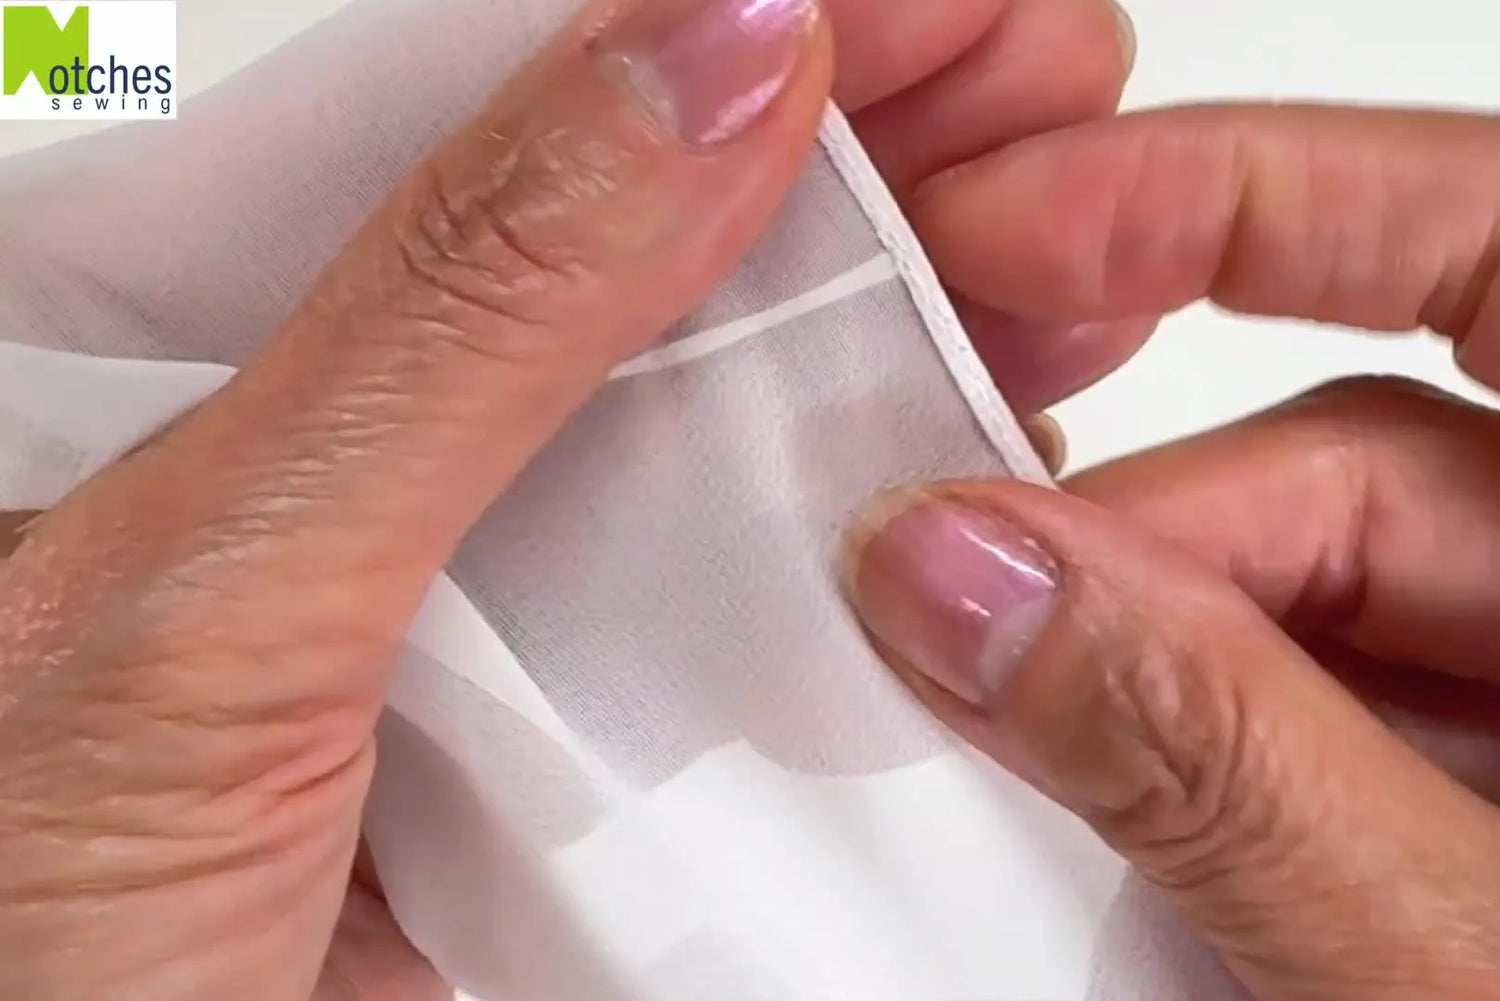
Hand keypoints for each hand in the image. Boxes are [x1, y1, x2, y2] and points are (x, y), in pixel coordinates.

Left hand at [0, 1, 1131, 997]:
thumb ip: (454, 322)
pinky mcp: (580, 742)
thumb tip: (699, 61)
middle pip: (659, 234)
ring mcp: (497, 600)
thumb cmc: (23, 941)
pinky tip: (991, 444)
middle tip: (1044, 79)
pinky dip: (888, 519)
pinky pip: (757, 600)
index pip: (510, 115)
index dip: (726, 27)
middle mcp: (382, 456)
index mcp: (234, 360)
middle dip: (877, 135)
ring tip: (1063, 253)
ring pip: (734, 403)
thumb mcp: (208, 592)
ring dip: (914, 304)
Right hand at [844, 105, 1499, 997]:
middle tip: (953, 619)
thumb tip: (972, 582)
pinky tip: (1126, 846)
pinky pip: (1349, 744)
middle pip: (1384, 467)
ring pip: (1338, 616)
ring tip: (1024, 764)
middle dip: (1154, 544)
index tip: (1018, 229)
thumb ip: (1242, 772)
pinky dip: (1212, 781)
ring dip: (1163, 683)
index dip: (1255, 198)